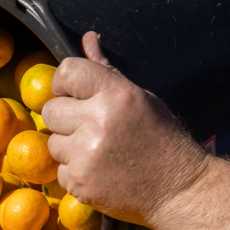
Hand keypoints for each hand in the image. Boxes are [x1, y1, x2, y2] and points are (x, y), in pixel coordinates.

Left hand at [41, 32, 229, 229]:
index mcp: (116, 95)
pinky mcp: (79, 182)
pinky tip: (99, 171)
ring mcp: (85, 154)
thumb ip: (107, 71)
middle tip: (89, 127)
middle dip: (65, 117)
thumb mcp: (142, 98)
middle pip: (50, 109)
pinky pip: (59, 169)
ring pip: (52, 141)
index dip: (65, 83)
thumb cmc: (162, 140)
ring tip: (98, 151)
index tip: (73, 94)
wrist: (178, 190)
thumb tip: (88, 39)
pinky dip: (74, 171)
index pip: (66, 71)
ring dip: (68, 146)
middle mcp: (97, 121)